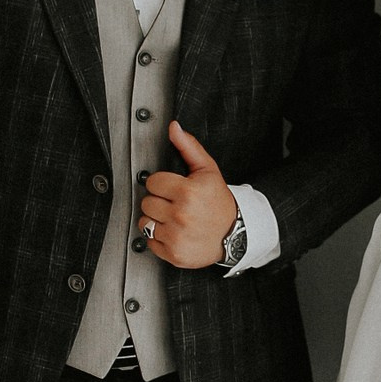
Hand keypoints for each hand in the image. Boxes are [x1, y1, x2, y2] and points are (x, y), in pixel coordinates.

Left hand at [138, 121, 239, 267]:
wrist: (235, 234)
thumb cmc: (219, 202)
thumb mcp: (208, 171)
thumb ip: (188, 147)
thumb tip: (174, 128)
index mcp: (188, 192)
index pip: (152, 182)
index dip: (162, 184)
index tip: (173, 188)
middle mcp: (181, 215)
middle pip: (146, 202)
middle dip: (159, 202)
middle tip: (175, 204)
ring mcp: (176, 236)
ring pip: (145, 222)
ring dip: (155, 220)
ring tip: (173, 218)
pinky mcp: (173, 253)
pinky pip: (149, 242)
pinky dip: (159, 238)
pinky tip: (174, 232)